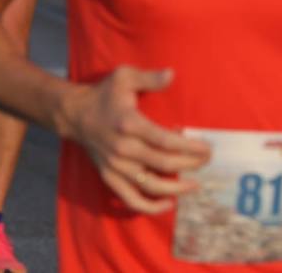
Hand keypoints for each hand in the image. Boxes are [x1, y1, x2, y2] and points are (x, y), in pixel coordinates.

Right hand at [61, 66, 211, 213]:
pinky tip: (168, 204)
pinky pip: (131, 199)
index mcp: (129, 123)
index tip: (207, 148)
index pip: (165, 141)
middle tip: (207, 160)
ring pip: (151, 185)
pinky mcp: (109, 176)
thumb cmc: (104, 94)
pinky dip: (150, 207)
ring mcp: (115, 165)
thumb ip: (149, 77)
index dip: (190, 147)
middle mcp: (122, 148)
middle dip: (191, 164)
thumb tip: (172, 74)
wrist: (74, 114)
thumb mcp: (124, 77)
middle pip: (164, 163)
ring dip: (177, 188)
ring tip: (195, 184)